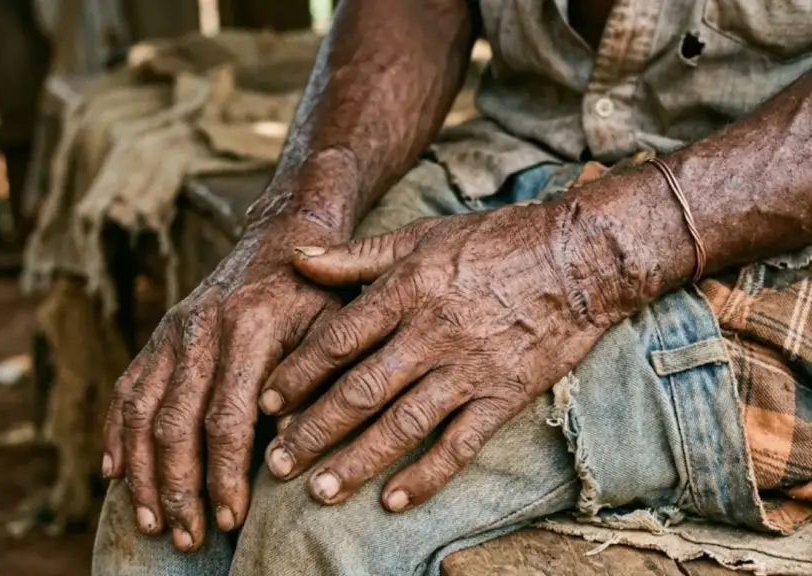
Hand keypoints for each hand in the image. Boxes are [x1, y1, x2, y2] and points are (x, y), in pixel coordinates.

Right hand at [101, 215, 344, 551]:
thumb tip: (287, 449)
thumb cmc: (317, 293)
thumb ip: (313, 383)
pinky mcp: (157, 337)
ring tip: (151, 521)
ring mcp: (171, 333)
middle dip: (178, 488)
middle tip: (188, 537)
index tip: (232, 517)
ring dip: (142, 473)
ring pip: (141, 413)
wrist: (281, 239)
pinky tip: (114, 474)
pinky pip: (126, 390)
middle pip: (174, 424)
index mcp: (248, 329)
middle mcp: (199, 331)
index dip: (225, 474)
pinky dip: (115, 435)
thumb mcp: (332, 329)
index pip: (225, 418)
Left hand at [258, 200, 655, 510]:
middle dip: (314, 431)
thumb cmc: (496, 240)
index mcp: (407, 289)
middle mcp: (432, 332)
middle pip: (361, 391)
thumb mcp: (421, 234)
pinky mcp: (504, 395)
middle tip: (277, 463)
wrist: (581, 256)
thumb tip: (297, 257)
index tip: (266, 404)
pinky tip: (394, 500)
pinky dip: (428, 475)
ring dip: (358, 461)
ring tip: (320, 491)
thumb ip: (356, 254)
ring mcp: (469, 367)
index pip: (338, 340)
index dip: (298, 375)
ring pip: (403, 424)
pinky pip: (461, 443)